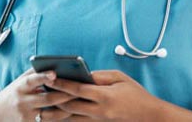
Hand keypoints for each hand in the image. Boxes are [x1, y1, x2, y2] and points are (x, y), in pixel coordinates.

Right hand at [0, 68, 76, 120]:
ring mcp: (26, 117)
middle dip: (65, 94)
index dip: (43, 77)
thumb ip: (36, 73)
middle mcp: (22, 102)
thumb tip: (58, 65)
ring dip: (67, 109)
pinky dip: (61, 119)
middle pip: (47, 99)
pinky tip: (72, 114)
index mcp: (20, 87)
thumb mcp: (21, 81)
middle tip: (80, 89)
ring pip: (51, 115)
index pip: (32, 81)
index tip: (55, 74)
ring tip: (80, 103)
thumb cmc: (16, 92)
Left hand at [45, 70, 161, 120]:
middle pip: (70, 105)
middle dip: (55, 97)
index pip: (78, 89)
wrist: (148, 116)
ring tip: (45, 105)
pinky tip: (59, 114)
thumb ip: (100, 76)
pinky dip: (67, 118)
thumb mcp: (120, 78)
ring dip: (57, 111)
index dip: (62, 83)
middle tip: (43, 90)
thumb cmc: (136, 93)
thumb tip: (84, 75)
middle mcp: (99, 111)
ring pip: (71, 118)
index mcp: (105, 96)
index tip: (50, 77)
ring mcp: (98, 121)